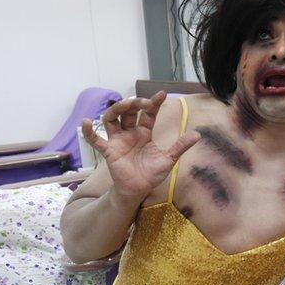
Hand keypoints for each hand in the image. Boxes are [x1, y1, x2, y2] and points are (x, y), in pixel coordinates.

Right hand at [83, 91, 198, 200]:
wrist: (139, 190)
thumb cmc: (151, 174)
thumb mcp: (168, 159)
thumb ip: (180, 146)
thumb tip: (197, 135)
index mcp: (144, 133)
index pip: (148, 114)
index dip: (154, 104)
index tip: (162, 94)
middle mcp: (129, 133)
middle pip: (128, 112)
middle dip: (135, 104)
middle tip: (144, 102)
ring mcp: (118, 141)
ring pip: (112, 119)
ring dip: (116, 109)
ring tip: (125, 104)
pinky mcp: (109, 151)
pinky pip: (96, 141)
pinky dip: (89, 132)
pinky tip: (87, 122)